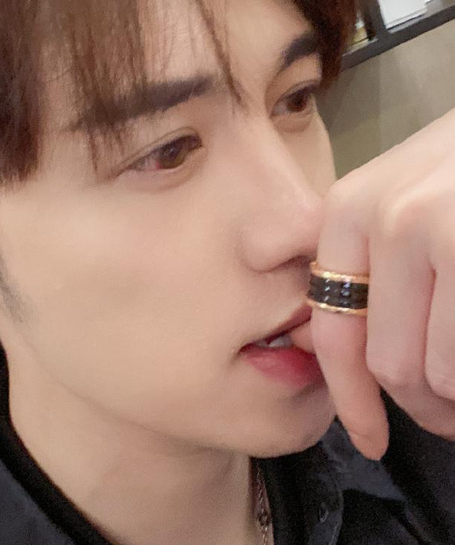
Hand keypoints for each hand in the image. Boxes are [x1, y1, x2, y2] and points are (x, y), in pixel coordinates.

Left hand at [311, 108, 454, 459]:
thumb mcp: (404, 194)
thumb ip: (364, 258)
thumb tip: (311, 331)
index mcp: (350, 210)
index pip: (335, 333)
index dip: (352, 400)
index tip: (372, 439)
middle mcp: (387, 219)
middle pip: (391, 364)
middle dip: (424, 406)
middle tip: (448, 417)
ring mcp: (439, 231)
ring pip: (440, 372)